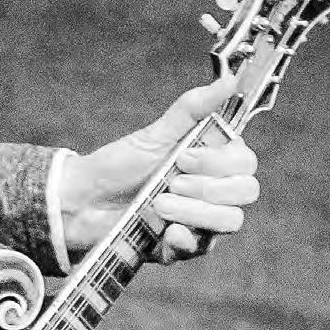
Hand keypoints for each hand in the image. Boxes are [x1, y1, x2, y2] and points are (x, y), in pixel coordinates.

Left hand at [58, 74, 259, 264]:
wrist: (83, 202)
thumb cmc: (119, 166)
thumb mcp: (156, 134)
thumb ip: (192, 109)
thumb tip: (228, 80)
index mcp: (212, 163)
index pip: (246, 163)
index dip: (220, 161)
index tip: (183, 156)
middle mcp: (213, 193)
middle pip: (246, 191)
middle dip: (209, 186)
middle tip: (171, 182)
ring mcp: (201, 222)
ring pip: (230, 221)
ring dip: (196, 211)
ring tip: (158, 204)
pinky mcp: (183, 248)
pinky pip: (203, 248)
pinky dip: (185, 238)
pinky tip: (164, 231)